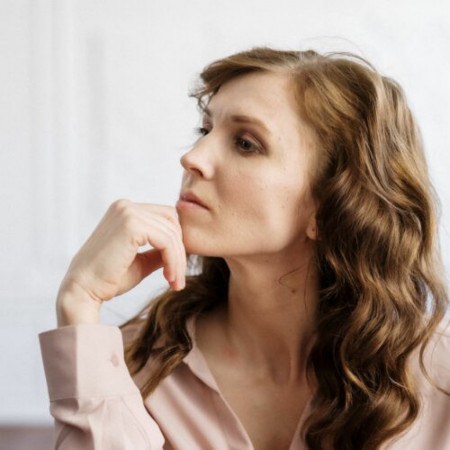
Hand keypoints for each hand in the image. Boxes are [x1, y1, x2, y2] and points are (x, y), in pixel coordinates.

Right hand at [56, 199, 185, 325]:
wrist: (83, 291)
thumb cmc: (108, 279)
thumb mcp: (141, 261)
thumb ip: (159, 251)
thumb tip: (181, 248)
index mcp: (125, 210)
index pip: (165, 218)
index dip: (176, 243)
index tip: (176, 271)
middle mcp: (126, 206)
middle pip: (172, 222)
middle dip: (180, 251)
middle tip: (178, 279)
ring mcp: (128, 212)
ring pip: (172, 233)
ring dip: (178, 260)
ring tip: (175, 282)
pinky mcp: (131, 225)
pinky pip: (166, 241)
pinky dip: (173, 261)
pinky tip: (170, 278)